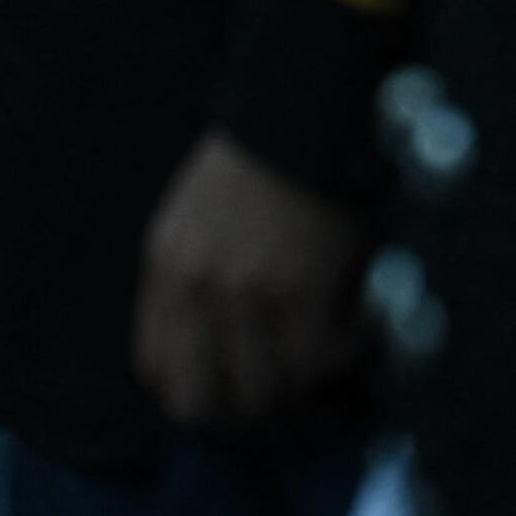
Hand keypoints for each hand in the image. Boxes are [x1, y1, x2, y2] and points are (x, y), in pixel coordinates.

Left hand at [133, 131, 374, 434]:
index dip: (195, 388)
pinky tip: (358, 327)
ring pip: (266, 390)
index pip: (157, 368)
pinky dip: (344, 352)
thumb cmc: (258, 157)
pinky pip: (321, 359)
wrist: (308, 107)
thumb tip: (218, 345)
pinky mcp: (305, 291)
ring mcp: (249, 296)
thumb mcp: (193, 213)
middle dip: (243, 408)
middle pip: (203, 401)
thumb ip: (192, 277)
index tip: (228, 386)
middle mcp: (197, 289)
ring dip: (300, 385)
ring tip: (325, 361)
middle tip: (280, 394)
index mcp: (166, 266)